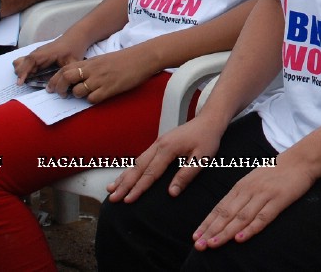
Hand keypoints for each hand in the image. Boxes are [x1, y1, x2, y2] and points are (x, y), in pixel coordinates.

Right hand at [13, 34, 89, 83]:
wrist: (75, 38)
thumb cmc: (74, 49)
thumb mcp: (72, 62)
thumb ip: (63, 75)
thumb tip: (53, 88)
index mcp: (44, 53)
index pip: (29, 61)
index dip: (23, 72)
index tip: (19, 83)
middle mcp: (37, 53)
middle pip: (20, 64)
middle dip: (22, 75)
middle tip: (31, 83)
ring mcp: (36, 53)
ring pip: (20, 63)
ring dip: (23, 72)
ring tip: (32, 80)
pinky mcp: (37, 56)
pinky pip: (25, 63)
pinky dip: (26, 70)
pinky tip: (34, 76)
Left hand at [47, 46, 156, 103]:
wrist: (143, 58)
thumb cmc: (125, 60)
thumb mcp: (103, 60)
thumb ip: (90, 68)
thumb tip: (77, 79)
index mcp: (90, 62)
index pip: (64, 70)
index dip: (54, 80)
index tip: (51, 88)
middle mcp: (92, 70)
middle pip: (66, 78)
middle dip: (59, 88)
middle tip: (60, 95)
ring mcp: (100, 79)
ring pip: (78, 91)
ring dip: (77, 95)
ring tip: (84, 94)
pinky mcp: (109, 88)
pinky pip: (92, 99)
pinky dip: (91, 100)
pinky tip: (98, 96)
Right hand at [107, 117, 222, 202]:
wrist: (209, 121)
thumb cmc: (207, 138)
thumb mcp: (202, 158)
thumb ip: (186, 175)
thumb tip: (171, 192)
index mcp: (168, 148)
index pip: (150, 173)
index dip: (139, 188)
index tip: (128, 200)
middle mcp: (158, 145)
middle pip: (138, 168)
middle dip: (124, 184)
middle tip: (113, 198)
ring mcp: (157, 143)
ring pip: (136, 162)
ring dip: (124, 176)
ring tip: (111, 189)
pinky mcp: (158, 144)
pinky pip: (141, 158)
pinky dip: (131, 169)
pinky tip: (124, 177)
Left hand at [192, 156, 315, 248]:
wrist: (301, 160)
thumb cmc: (276, 172)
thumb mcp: (254, 180)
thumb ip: (241, 195)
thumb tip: (226, 214)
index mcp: (241, 186)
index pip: (219, 207)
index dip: (207, 223)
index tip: (195, 237)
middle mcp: (249, 190)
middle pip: (226, 213)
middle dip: (211, 231)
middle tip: (199, 245)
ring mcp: (264, 195)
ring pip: (241, 217)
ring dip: (225, 232)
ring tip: (213, 244)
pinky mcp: (279, 199)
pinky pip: (263, 217)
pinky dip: (250, 229)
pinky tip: (240, 239)